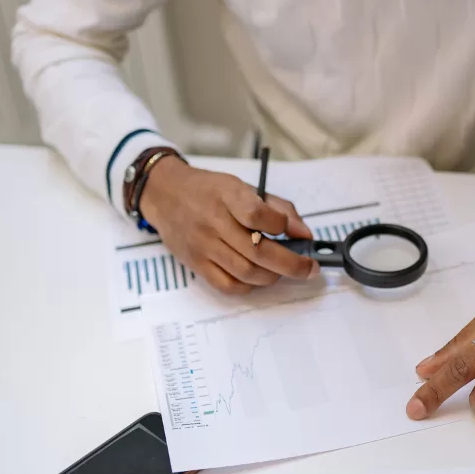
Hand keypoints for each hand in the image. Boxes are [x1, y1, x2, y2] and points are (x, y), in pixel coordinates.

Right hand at [141, 158, 318, 293]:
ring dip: (273, 277)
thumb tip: (305, 234)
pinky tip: (259, 278)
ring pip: (246, 272)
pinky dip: (250, 287)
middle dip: (292, 265)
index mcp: (228, 195)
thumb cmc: (209, 191)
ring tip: (283, 271)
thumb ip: (278, 208)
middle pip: (258, 252)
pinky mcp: (196, 264)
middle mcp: (214, 222)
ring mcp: (203, 246)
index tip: (293, 231)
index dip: (280, 226)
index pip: (257, 214)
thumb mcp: (241, 186)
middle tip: (310, 269)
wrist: (165, 194)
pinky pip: (228, 285)